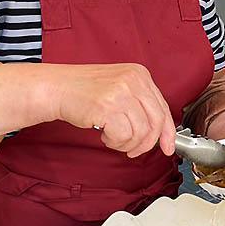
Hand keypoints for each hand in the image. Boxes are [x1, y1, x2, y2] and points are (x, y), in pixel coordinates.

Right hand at [45, 63, 175, 157]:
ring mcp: (121, 93)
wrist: (57, 87)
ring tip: (112, 138)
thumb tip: (159, 131)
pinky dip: (115, 142)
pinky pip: (123, 136)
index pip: (163, 107)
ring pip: (141, 132)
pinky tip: (104, 135)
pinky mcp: (108, 107)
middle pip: (156, 122)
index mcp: (140, 74)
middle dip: (147, 143)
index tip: (168, 146)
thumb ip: (139, 103)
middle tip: (135, 151)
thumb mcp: (120, 87)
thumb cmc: (84, 90)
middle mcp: (134, 81)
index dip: (168, 132)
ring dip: (126, 143)